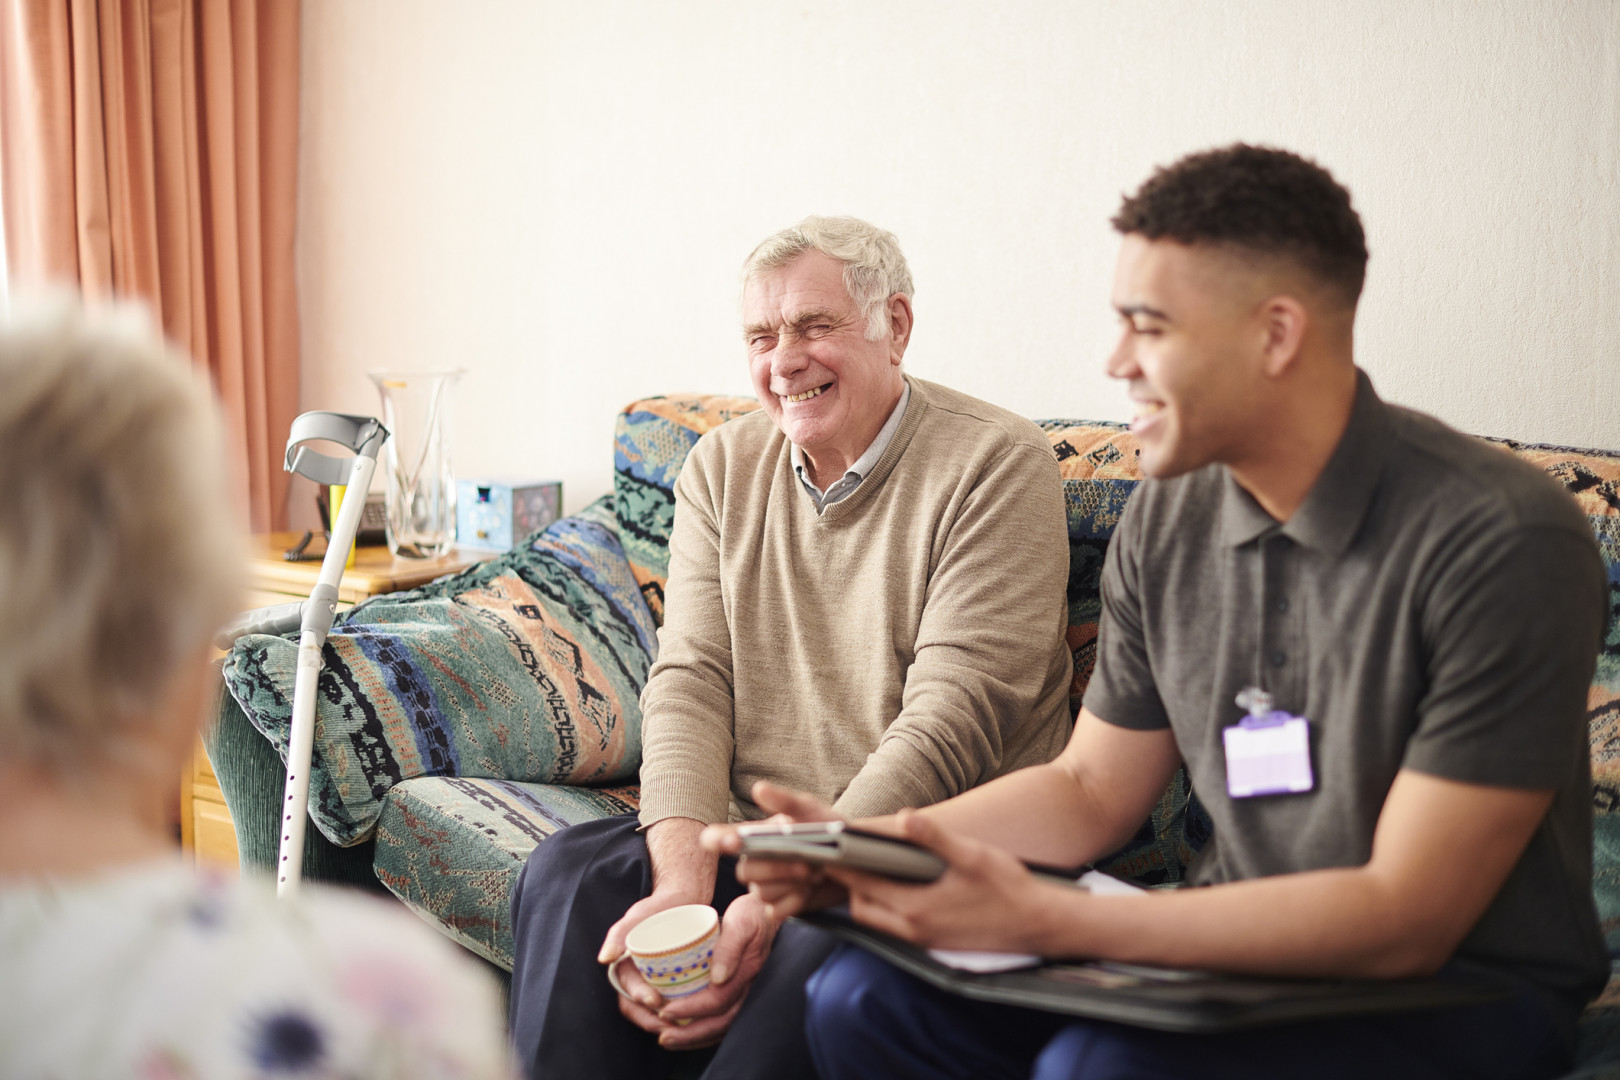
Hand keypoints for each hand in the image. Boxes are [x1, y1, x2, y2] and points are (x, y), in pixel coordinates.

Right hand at [599, 889, 707, 1032]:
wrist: (684, 902)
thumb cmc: (657, 908)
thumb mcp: (637, 917)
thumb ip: (619, 934)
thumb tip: (605, 959)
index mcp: (625, 970)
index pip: (628, 995)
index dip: (639, 1002)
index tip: (655, 1002)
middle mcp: (638, 981)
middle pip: (641, 1011)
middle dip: (653, 1021)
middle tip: (672, 1023)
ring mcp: (656, 985)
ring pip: (658, 1014)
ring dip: (668, 1024)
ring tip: (685, 1025)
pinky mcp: (673, 985)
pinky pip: (675, 1006)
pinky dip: (682, 1014)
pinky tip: (695, 1016)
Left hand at [650, 892, 779, 1049]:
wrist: (769, 913)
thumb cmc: (752, 914)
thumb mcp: (741, 921)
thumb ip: (730, 947)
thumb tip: (718, 978)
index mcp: (748, 972)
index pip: (717, 1000)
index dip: (691, 1009)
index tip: (665, 1011)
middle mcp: (749, 989)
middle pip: (720, 1023)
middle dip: (690, 1034)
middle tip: (663, 1037)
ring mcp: (746, 994)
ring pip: (722, 1027)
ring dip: (695, 1038)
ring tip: (668, 1040)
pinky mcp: (741, 994)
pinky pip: (723, 1021)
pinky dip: (704, 1032)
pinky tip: (685, 1033)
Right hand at [701, 782, 849, 918]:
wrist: (854, 861)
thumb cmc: (828, 831)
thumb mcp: (810, 811)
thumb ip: (785, 801)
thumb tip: (759, 789)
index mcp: (757, 834)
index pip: (723, 836)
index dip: (718, 839)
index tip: (730, 841)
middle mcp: (757, 860)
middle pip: (745, 871)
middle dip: (776, 868)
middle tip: (806, 862)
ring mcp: (767, 885)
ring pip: (761, 892)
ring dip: (790, 884)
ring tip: (813, 873)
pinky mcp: (780, 905)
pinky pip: (774, 911)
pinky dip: (794, 902)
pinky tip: (808, 890)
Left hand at [826, 808, 1057, 952]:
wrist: (1041, 924)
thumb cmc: (1009, 888)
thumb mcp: (972, 855)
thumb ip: (935, 838)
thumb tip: (905, 818)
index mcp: (917, 909)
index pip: (863, 887)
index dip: (842, 867)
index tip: (826, 848)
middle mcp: (915, 930)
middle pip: (862, 909)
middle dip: (851, 885)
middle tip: (847, 856)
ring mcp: (925, 940)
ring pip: (878, 921)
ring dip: (869, 897)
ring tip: (870, 868)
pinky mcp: (935, 943)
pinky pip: (896, 927)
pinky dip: (887, 908)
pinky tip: (900, 886)